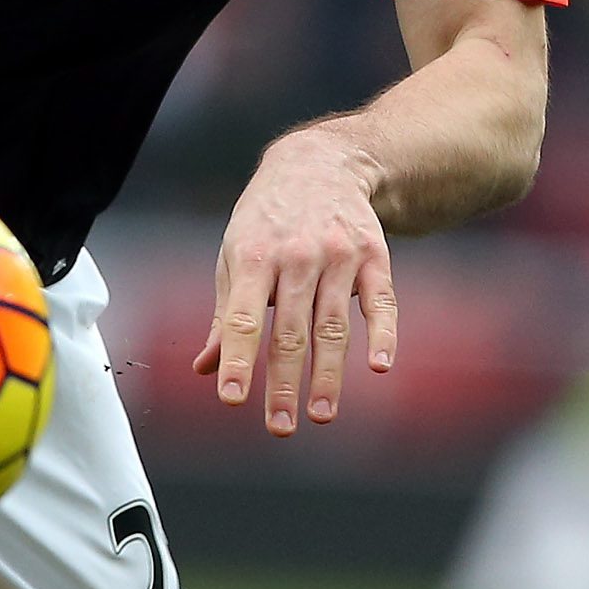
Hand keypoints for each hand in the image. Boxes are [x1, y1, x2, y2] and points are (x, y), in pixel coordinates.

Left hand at [193, 128, 399, 435]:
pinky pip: (380, 301)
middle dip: (284, 382)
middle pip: (290, 330)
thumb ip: (225, 314)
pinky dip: (383, 334)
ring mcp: (338, 256)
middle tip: (279, 426)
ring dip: (328, 374)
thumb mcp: (236, 254)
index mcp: (253, 256)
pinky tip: (380, 366)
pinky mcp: (374, 256)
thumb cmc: (268, 219)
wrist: (323, 162)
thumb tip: (205, 367)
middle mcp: (297, 256)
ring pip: (333, 325)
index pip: (241, 317)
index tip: (231, 398)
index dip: (236, 358)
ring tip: (322, 415)